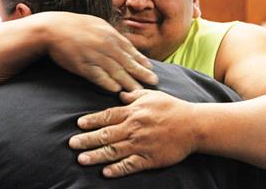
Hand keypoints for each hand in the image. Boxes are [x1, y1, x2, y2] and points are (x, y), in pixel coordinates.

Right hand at [44, 13, 157, 91]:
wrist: (53, 28)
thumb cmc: (76, 25)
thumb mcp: (98, 24)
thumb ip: (112, 34)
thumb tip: (126, 44)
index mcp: (110, 35)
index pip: (130, 50)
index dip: (141, 61)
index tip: (150, 69)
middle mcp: (105, 45)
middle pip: (127, 62)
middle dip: (142, 73)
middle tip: (154, 82)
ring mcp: (94, 56)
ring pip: (116, 72)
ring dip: (129, 83)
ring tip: (139, 92)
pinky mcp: (83, 66)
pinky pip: (98, 76)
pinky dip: (108, 83)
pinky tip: (117, 90)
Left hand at [68, 90, 197, 177]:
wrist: (193, 125)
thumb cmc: (172, 107)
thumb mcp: (152, 95)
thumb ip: (134, 95)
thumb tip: (120, 93)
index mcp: (133, 112)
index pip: (107, 116)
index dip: (92, 121)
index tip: (79, 125)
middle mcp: (134, 128)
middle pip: (106, 135)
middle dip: (87, 140)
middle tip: (72, 144)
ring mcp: (141, 144)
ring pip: (114, 151)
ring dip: (96, 156)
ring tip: (81, 159)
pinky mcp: (150, 158)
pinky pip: (130, 165)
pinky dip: (118, 169)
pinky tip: (106, 173)